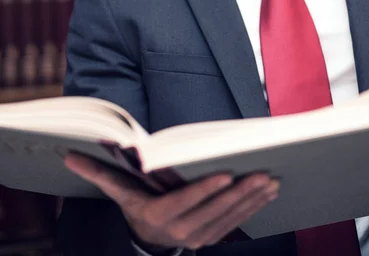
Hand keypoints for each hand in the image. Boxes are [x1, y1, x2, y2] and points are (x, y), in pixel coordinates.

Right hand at [64, 153, 278, 250]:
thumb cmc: (135, 205)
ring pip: (231, 217)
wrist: (148, 239)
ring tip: (272, 179)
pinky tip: (270, 191)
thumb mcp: (118, 192)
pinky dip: (255, 208)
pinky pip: (238, 222)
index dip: (207, 189)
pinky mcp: (214, 236)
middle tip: (263, 172)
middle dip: (241, 192)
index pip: (187, 201)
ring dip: (253, 199)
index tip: (227, 173)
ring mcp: (201, 235)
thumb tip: (70, 156)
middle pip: (216, 209)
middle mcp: (184, 229)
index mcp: (160, 214)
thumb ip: (99, 174)